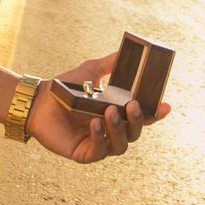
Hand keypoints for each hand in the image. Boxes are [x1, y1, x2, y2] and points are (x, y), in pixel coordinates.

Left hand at [26, 52, 171, 163]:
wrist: (39, 100)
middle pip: (135, 133)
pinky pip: (99, 151)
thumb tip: (129, 51)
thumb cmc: (65, 87)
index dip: (155, 113)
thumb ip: (111, 63)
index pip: (141, 117)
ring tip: (110, 112)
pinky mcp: (84, 153)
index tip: (166, 106)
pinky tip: (95, 124)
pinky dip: (100, 138)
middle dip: (138, 121)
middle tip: (133, 105)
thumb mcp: (92, 71)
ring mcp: (98, 143)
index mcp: (116, 112)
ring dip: (119, 129)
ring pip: (120, 145)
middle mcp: (110, 130)